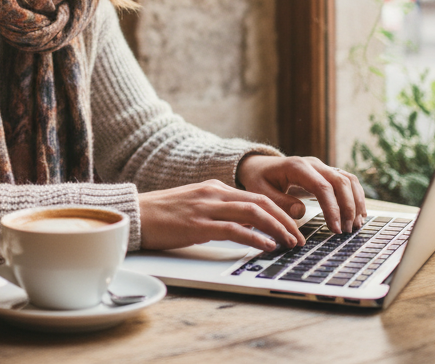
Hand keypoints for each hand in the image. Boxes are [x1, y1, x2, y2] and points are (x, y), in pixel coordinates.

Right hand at [138, 180, 302, 251]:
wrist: (134, 215)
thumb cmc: (161, 215)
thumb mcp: (195, 207)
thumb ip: (219, 212)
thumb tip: (246, 226)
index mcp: (214, 188)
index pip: (257, 197)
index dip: (280, 212)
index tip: (294, 227)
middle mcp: (214, 194)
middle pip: (261, 203)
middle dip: (286, 221)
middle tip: (300, 238)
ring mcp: (206, 208)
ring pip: (253, 214)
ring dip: (277, 229)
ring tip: (290, 243)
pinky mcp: (198, 225)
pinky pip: (234, 230)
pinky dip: (255, 238)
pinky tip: (267, 246)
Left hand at [236, 154, 367, 233]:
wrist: (260, 167)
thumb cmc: (259, 180)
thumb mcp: (261, 192)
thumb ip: (279, 202)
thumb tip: (301, 212)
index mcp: (297, 167)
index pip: (322, 187)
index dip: (332, 209)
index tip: (335, 229)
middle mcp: (313, 164)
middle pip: (340, 182)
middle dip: (348, 208)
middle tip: (347, 231)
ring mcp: (322, 166)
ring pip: (348, 180)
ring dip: (356, 202)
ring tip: (356, 225)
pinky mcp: (327, 172)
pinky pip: (348, 181)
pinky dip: (356, 196)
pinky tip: (359, 214)